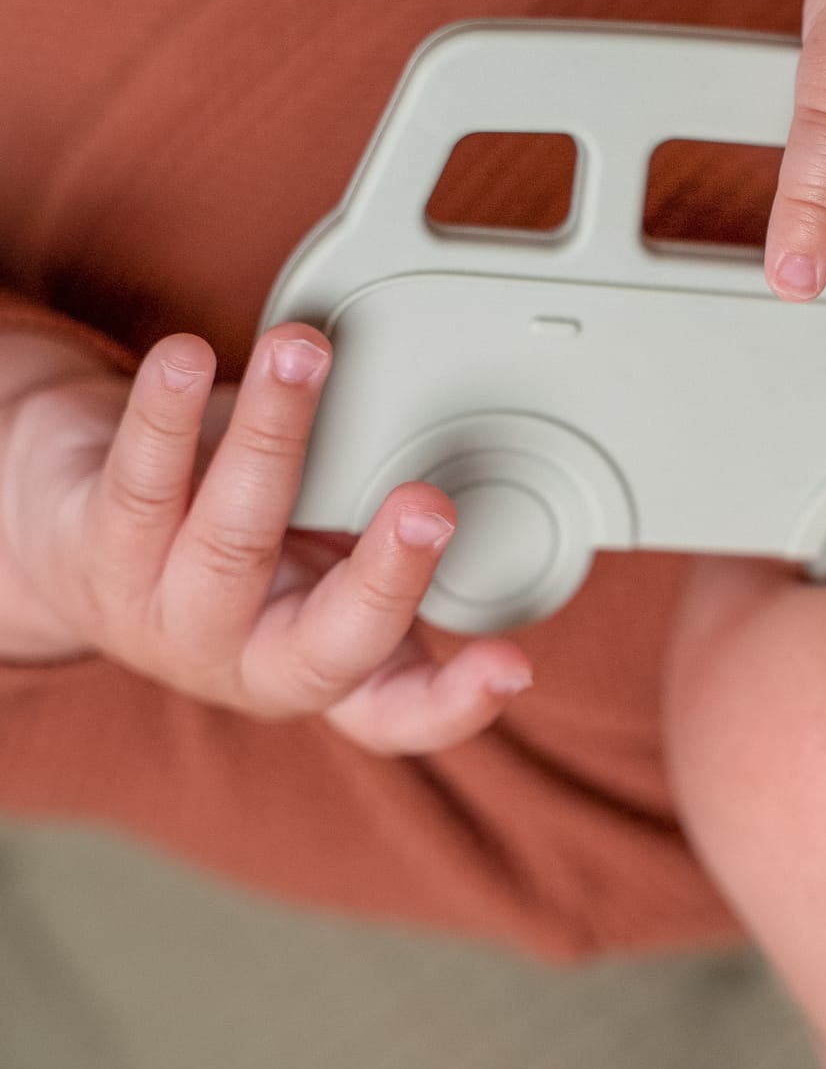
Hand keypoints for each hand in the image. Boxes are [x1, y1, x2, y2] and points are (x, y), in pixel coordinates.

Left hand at [0, 325, 532, 752]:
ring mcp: (165, 616)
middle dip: (383, 577)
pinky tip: (183, 360)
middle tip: (427, 505)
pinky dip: (164, 415)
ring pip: (230, 540)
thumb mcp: (315, 531)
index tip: (512, 667)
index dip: (456, 703)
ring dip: (273, 437)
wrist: (70, 532)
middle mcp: (244, 656)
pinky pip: (136, 484)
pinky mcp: (94, 552)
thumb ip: (367, 500)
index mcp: (319, 659)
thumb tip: (438, 410)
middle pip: (323, 647)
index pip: (397, 712)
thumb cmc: (229, 526)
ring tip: (303, 356)